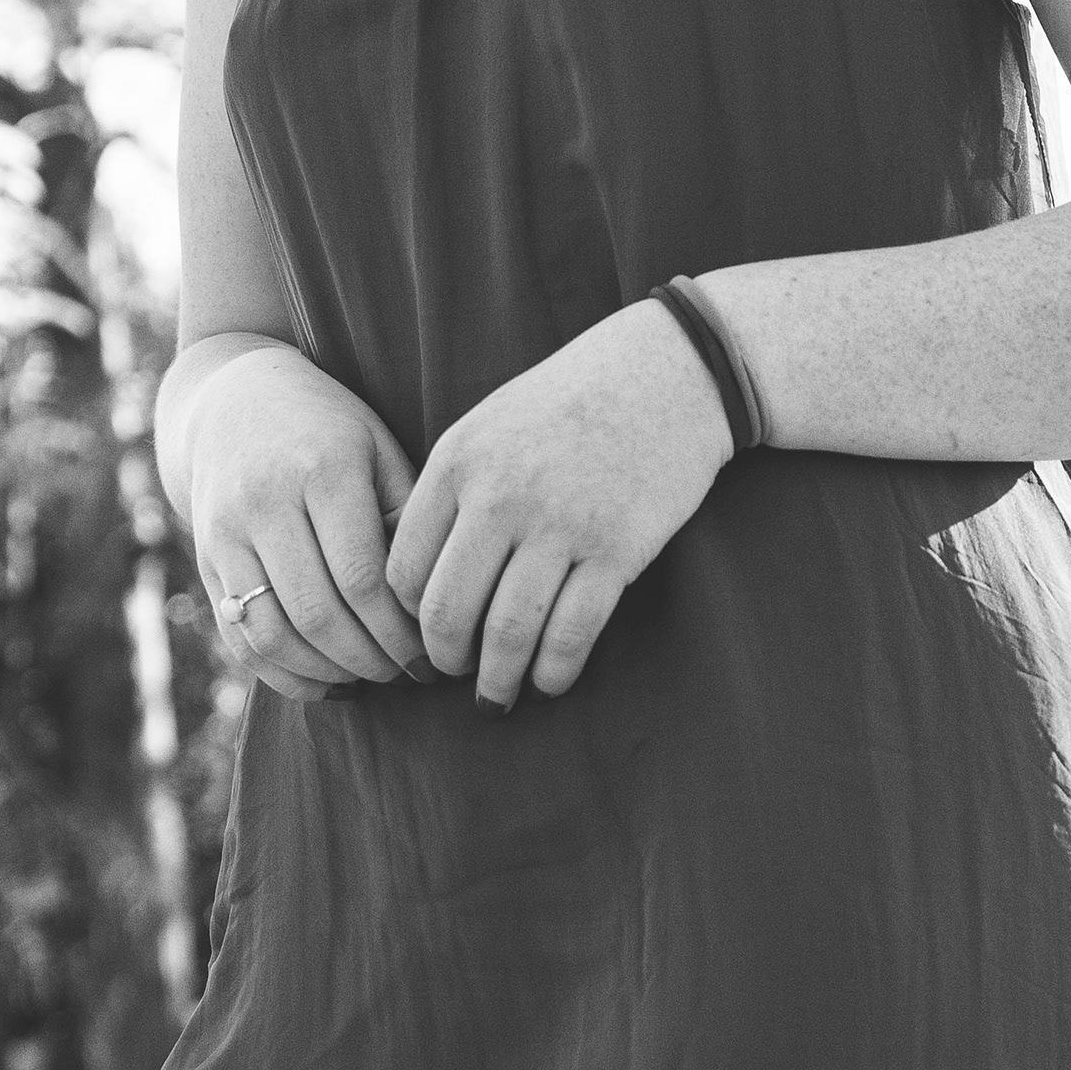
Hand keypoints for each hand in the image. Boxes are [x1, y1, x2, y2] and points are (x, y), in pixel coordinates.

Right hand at [186, 342, 429, 697]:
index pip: (362, 577)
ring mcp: (225, 533)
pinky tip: (327, 683)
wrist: (233, 403)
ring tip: (371, 678)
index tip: (432, 654)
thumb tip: (430, 603)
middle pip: (317, 613)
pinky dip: (283, 674)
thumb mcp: (379, 450)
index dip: (399, 630)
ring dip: (328, 672)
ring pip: (272, 633)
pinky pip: (239, 637)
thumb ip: (407, 517)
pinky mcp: (204, 560)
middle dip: (369, 659)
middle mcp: (264, 501)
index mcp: (322, 468)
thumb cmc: (330, 431)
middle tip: (407, 674)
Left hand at [384, 300, 732, 709]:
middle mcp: (500, 495)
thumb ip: (451, 492)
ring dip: (498, 681)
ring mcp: (560, 524)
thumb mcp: (490, 424)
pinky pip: (570, 634)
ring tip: (498, 697)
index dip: (407, 617)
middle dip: (445, 661)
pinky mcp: (617, 550)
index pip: (402, 570)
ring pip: (507, 634)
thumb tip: (415, 583)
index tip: (423, 633)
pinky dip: (554, 672)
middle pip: (445, 612)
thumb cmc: (569, 403)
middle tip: (455, 674)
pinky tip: (550, 680)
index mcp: (457, 461)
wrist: (667, 372)